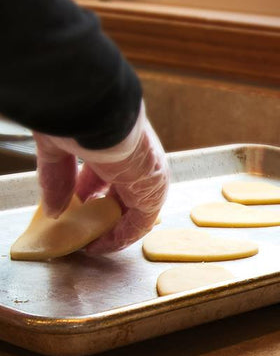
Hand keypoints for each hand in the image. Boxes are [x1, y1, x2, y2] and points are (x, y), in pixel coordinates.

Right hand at [33, 102, 169, 253]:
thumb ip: (57, 178)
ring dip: (111, 229)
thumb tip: (52, 210)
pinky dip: (120, 237)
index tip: (75, 204)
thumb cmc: (79, 115)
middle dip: (101, 212)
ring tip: (89, 241)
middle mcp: (141, 160)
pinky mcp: (152, 192)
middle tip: (81, 226)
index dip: (91, 190)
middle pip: (124, 193)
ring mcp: (150, 176)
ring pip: (134, 211)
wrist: (97, 110)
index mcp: (123, 142)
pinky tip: (99, 244)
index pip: (111, 172)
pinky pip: (139, 224)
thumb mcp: (60, 147)